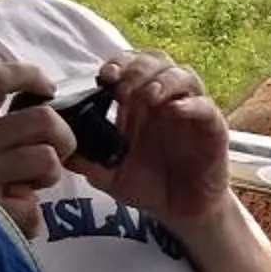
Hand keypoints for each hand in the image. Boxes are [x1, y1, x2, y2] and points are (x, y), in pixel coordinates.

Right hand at [0, 62, 74, 236]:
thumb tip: (31, 116)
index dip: (31, 76)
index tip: (48, 88)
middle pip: (44, 119)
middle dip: (63, 137)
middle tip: (56, 153)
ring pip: (47, 159)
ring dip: (48, 177)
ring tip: (26, 188)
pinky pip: (33, 210)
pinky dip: (29, 219)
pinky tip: (8, 220)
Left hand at [81, 52, 230, 226]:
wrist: (181, 211)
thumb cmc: (148, 185)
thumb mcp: (108, 174)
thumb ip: (85, 160)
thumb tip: (57, 148)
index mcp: (140, 101)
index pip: (131, 64)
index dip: (119, 64)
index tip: (104, 77)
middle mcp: (166, 98)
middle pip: (157, 60)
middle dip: (137, 69)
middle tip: (122, 89)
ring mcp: (191, 111)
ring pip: (184, 75)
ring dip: (163, 80)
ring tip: (148, 97)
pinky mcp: (213, 129)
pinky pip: (206, 106)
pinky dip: (191, 104)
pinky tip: (174, 110)